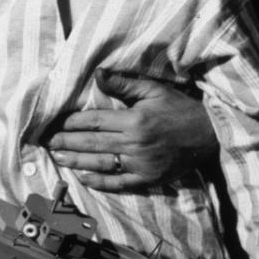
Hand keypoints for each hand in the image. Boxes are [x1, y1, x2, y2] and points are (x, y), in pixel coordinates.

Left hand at [43, 69, 217, 191]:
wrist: (211, 135)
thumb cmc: (180, 108)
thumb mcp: (154, 90)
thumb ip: (123, 84)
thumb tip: (98, 75)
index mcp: (135, 120)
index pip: (94, 121)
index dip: (72, 122)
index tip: (57, 122)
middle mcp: (136, 144)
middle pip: (93, 144)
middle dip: (67, 142)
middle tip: (47, 142)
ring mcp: (142, 164)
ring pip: (102, 164)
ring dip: (77, 162)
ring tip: (58, 158)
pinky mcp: (149, 179)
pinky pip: (120, 183)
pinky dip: (101, 182)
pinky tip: (84, 178)